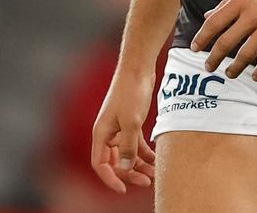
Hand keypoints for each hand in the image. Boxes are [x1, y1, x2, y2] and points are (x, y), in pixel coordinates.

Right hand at [91, 68, 156, 193]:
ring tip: (154, 174)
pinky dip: (144, 152)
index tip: (123, 190)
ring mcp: (119, 127)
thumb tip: (124, 169)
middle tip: (146, 182)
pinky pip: (135, 143)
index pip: (100, 164)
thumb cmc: (131, 91)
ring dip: (139, 165)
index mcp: (101, 133)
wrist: (138, 66)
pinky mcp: (131, 121)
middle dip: (129, 174)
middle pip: (115, 161)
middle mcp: (108, 132)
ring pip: (127, 153)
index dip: (110, 179)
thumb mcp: (131, 121)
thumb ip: (128, 146)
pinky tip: (156, 158)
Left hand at [190, 0, 256, 80]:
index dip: (202, 37)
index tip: (195, 49)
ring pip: (246, 54)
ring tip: (229, 73)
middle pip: (227, 42)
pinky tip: (255, 76)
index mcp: (242, 0)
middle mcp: (253, 14)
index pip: (215, 22)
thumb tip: (207, 16)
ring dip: (235, 68)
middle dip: (214, 58)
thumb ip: (227, 3)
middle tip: (208, 67)